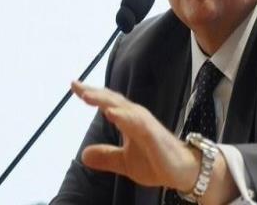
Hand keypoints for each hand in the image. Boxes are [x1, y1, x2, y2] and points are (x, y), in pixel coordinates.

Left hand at [71, 81, 198, 190]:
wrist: (182, 171)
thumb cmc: (156, 161)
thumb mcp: (124, 162)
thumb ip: (106, 156)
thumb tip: (83, 155)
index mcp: (129, 120)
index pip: (108, 103)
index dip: (91, 94)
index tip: (74, 85)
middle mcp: (136, 117)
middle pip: (112, 100)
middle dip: (94, 92)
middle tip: (76, 85)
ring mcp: (145, 124)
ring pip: (122, 107)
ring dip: (104, 100)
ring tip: (86, 95)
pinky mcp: (153, 134)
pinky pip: (136, 123)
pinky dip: (123, 116)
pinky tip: (111, 113)